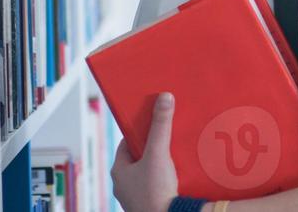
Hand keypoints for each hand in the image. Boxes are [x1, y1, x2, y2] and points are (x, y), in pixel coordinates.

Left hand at [110, 92, 179, 211]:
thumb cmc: (154, 190)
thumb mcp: (157, 153)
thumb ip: (161, 125)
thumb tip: (164, 96)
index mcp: (119, 170)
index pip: (127, 143)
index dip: (140, 130)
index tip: (154, 121)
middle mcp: (124, 184)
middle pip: (139, 157)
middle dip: (153, 145)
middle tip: (169, 134)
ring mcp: (136, 196)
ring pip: (147, 171)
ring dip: (160, 162)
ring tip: (176, 152)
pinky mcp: (148, 204)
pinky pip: (156, 184)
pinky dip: (165, 177)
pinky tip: (178, 173)